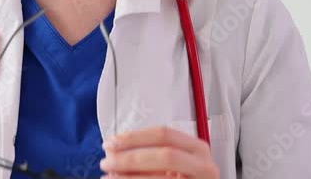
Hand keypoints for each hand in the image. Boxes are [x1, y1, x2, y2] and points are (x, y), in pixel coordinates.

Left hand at [98, 126, 218, 178]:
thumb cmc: (182, 176)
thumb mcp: (172, 163)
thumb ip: (149, 153)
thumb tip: (113, 150)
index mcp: (197, 149)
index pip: (165, 135)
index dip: (135, 137)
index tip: (111, 142)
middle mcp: (204, 166)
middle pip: (166, 156)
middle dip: (131, 158)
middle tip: (106, 162)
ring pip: (161, 178)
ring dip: (129, 178)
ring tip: (108, 177)